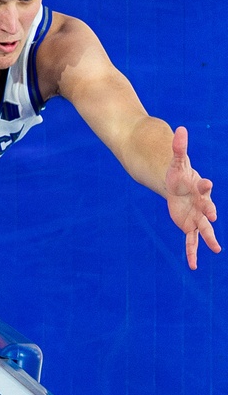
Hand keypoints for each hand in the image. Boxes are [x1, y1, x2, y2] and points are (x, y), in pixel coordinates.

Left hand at [165, 126, 219, 268]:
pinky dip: (191, 252)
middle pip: (206, 207)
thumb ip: (179, 147)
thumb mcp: (177, 161)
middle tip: (212, 216)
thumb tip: (180, 128)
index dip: (204, 185)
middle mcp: (201, 203)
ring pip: (203, 228)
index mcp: (198, 187)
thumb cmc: (179, 174)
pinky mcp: (188, 226)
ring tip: (217, 248)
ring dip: (208, 238)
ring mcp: (196, 216)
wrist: (178, 188)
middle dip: (209, 211)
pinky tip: (192, 266)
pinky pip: (190, 241)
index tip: (206, 182)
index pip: (203, 185)